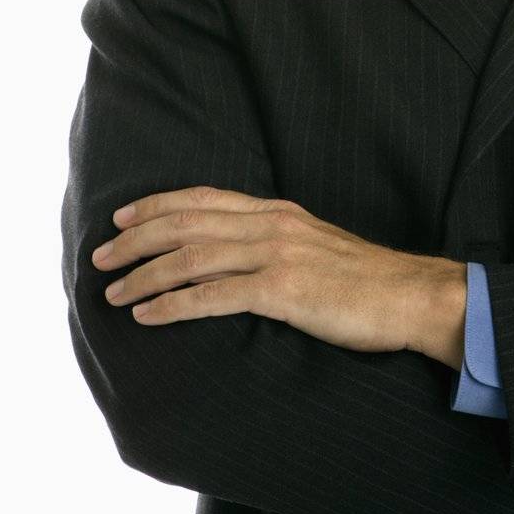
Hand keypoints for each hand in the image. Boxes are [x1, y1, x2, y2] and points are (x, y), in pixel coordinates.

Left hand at [91, 184, 458, 354]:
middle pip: (187, 222)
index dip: (158, 205)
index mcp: (279, 212)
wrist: (412, 297)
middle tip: (101, 257)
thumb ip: (279, 246)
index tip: (123, 216)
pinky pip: (212, 295)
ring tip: (114, 292)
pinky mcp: (282, 290)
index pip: (204, 198)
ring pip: (191, 256)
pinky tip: (148, 315)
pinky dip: (173, 304)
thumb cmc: (369, 284)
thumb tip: (239, 262)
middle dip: (136, 238)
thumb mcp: (318, 249)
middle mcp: (272, 225)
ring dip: (144, 274)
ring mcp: (277, 255)